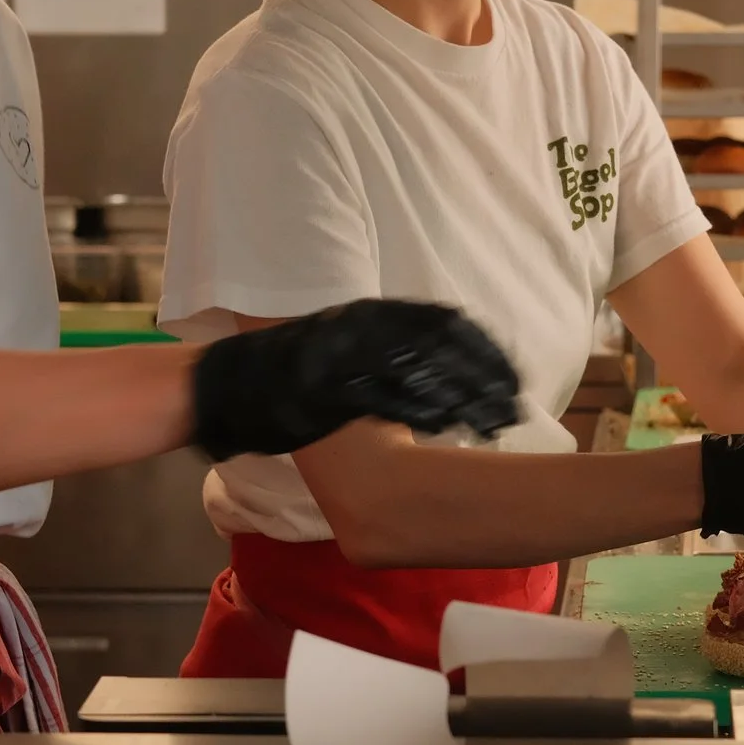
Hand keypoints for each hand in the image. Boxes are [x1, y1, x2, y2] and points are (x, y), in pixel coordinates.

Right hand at [192, 300, 523, 459]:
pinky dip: (423, 412)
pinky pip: (387, 399)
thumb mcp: (345, 346)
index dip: (485, 351)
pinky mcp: (331, 390)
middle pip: (445, 349)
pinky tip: (451, 429)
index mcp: (372, 314)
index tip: (513, 377)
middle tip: (514, 406)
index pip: (446, 324)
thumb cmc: (291, 370)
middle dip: (485, 379)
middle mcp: (365, 329)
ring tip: (495, 424)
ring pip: (423, 374)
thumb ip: (388, 352)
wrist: (228, 386)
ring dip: (465, 399)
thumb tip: (442, 367)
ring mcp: (348, 358)